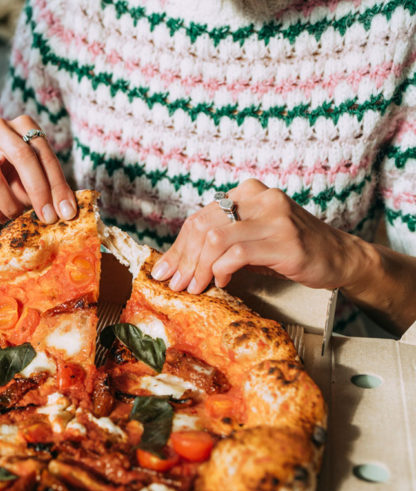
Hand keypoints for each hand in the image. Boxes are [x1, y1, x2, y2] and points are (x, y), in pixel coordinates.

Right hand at [0, 115, 76, 224]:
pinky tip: (1, 218)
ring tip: (19, 217)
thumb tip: (66, 212)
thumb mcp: (38, 173)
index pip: (44, 154)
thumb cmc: (19, 172)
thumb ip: (52, 187)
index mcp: (25, 124)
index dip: (57, 185)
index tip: (66, 212)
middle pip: (23, 157)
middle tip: (47, 218)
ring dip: (10, 205)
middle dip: (38, 192)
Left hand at [151, 179, 370, 293]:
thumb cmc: (288, 249)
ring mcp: (274, 217)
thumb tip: (177, 263)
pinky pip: (238, 253)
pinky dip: (222, 269)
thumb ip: (219, 240)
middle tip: (175, 284)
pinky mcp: (285, 241)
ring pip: (216, 238)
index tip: (164, 270)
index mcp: (247, 192)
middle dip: (184, 259)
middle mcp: (259, 198)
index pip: (199, 218)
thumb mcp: (250, 237)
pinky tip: (221, 281)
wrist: (340, 256)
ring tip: (195, 287)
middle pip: (203, 226)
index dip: (178, 247)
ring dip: (199, 267)